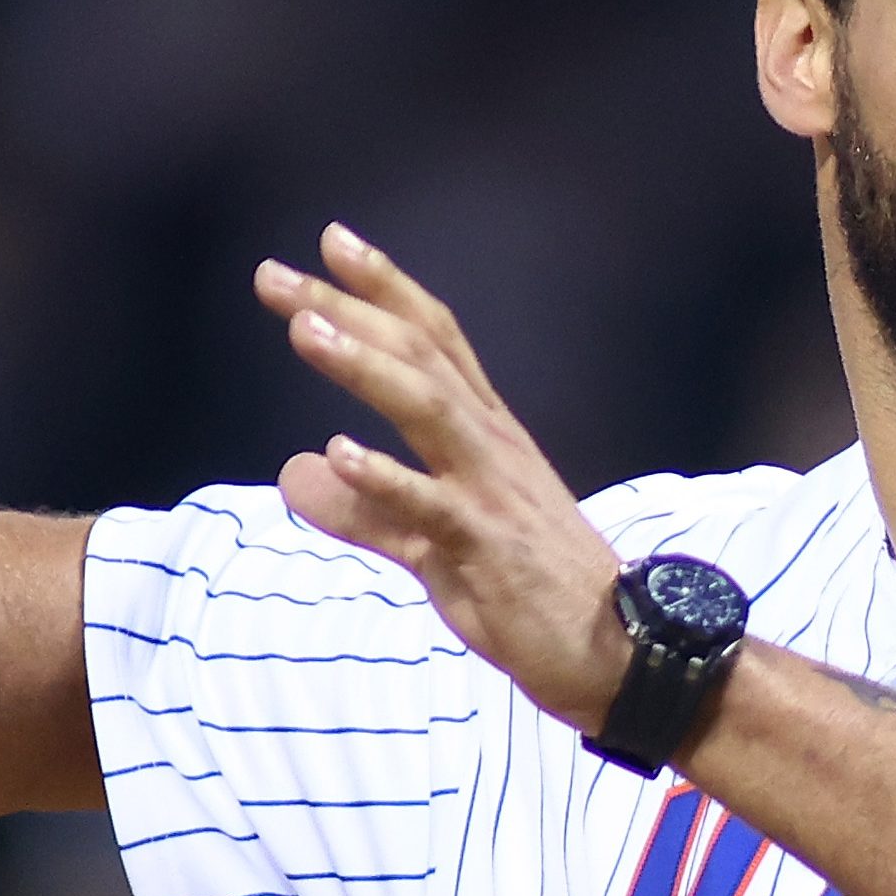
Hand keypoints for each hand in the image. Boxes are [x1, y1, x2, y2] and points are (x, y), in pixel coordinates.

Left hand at [251, 224, 632, 732]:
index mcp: (486, 435)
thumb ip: (365, 506)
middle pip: (417, 355)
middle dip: (346, 309)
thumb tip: (295, 473)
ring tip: (304, 330)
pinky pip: (432, 507)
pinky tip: (337, 454)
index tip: (331, 240)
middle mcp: (491, 446)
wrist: (620, 655)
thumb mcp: (433, 544)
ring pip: (427, 408)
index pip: (434, 340)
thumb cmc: (531, 595)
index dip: (383, 288)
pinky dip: (385, 478)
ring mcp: (493, 493)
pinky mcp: (490, 548)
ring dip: (364, 365)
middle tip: (275, 275)